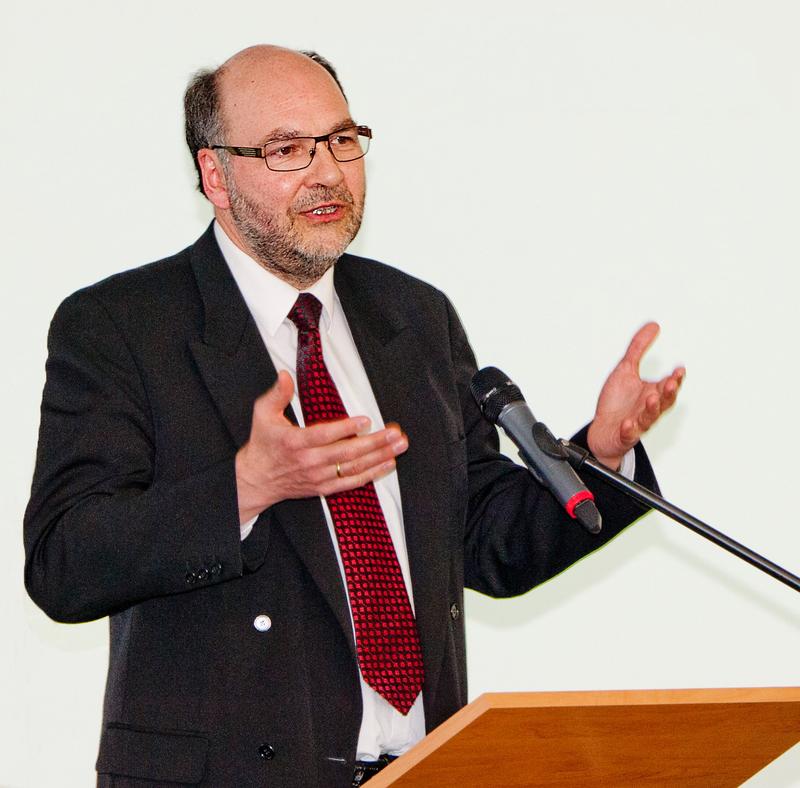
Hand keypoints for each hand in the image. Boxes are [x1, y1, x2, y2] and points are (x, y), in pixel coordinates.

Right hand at [235, 371, 407, 521]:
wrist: (257, 479)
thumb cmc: (264, 445)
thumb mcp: (263, 414)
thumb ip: (277, 394)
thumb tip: (286, 376)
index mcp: (295, 442)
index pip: (324, 435)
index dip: (346, 428)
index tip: (365, 421)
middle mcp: (309, 462)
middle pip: (346, 452)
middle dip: (374, 442)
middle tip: (393, 433)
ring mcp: (319, 476)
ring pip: (354, 467)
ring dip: (379, 457)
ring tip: (397, 446)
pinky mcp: (324, 487)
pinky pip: (352, 482)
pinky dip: (372, 474)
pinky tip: (387, 464)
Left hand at [587, 322, 684, 469]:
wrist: (602, 430)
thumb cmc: (616, 402)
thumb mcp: (625, 370)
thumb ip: (638, 348)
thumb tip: (653, 326)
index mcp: (652, 393)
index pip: (668, 385)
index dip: (675, 378)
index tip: (679, 369)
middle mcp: (648, 408)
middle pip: (663, 401)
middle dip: (668, 392)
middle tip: (671, 382)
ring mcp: (637, 423)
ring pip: (649, 418)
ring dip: (652, 409)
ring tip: (652, 398)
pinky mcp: (624, 435)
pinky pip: (628, 434)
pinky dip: (629, 430)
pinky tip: (627, 424)